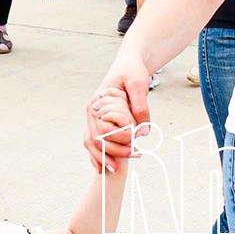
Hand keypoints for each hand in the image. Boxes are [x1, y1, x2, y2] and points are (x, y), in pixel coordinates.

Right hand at [85, 57, 151, 172]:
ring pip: (91, 143)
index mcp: (97, 102)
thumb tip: (143, 131)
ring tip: (115, 170)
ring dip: (102, 157)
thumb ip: (140, 107)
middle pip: (94, 139)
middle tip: (129, 160)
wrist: (129, 63)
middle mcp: (92, 111)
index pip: (102, 128)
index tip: (134, 144)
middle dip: (110, 153)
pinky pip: (94, 141)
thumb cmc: (132, 71)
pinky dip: (97, 154)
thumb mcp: (139, 85)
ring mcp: (93, 117)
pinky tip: (103, 168)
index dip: (117, 139)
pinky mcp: (99, 121)